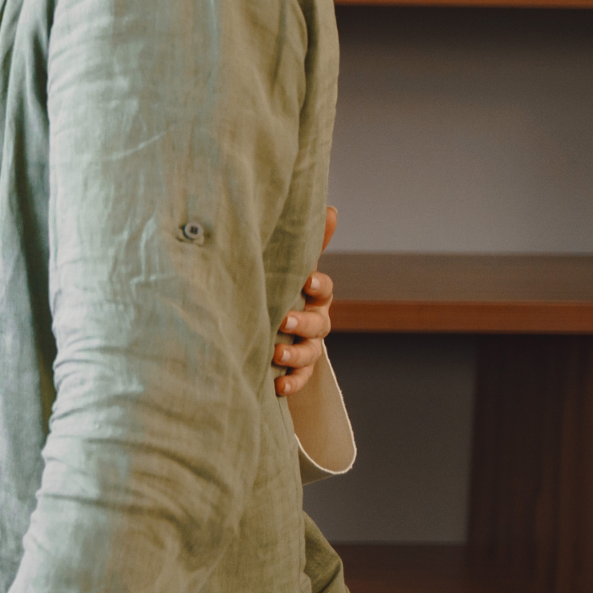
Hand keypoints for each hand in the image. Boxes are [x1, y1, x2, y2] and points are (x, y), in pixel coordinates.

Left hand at [274, 204, 336, 396]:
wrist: (261, 327)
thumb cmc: (276, 287)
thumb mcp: (286, 266)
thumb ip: (307, 243)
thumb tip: (331, 208)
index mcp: (312, 294)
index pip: (324, 288)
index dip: (319, 285)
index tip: (307, 281)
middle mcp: (314, 320)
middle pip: (320, 323)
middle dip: (305, 322)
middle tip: (284, 321)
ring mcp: (306, 346)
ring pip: (310, 352)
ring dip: (296, 354)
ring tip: (276, 353)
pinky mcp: (295, 370)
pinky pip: (299, 379)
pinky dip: (291, 382)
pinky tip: (277, 384)